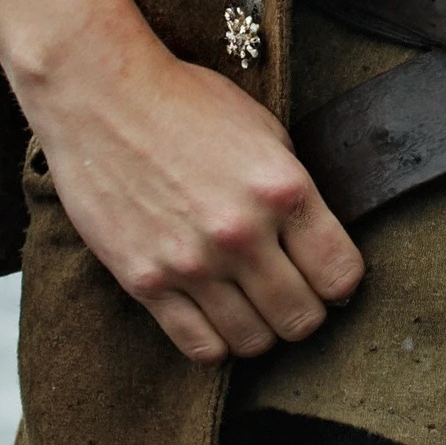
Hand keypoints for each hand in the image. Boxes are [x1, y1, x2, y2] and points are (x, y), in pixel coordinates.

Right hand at [25, 12, 364, 363]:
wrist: (104, 97)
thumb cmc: (186, 104)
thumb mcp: (263, 130)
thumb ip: (293, 190)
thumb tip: (317, 242)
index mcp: (282, 188)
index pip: (340, 274)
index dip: (340, 281)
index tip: (326, 275)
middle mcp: (242, 233)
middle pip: (301, 319)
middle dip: (304, 311)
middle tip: (290, 294)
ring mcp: (192, 263)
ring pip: (253, 343)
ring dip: (261, 330)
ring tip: (251, 305)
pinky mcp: (146, 282)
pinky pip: (200, 347)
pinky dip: (216, 342)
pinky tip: (214, 315)